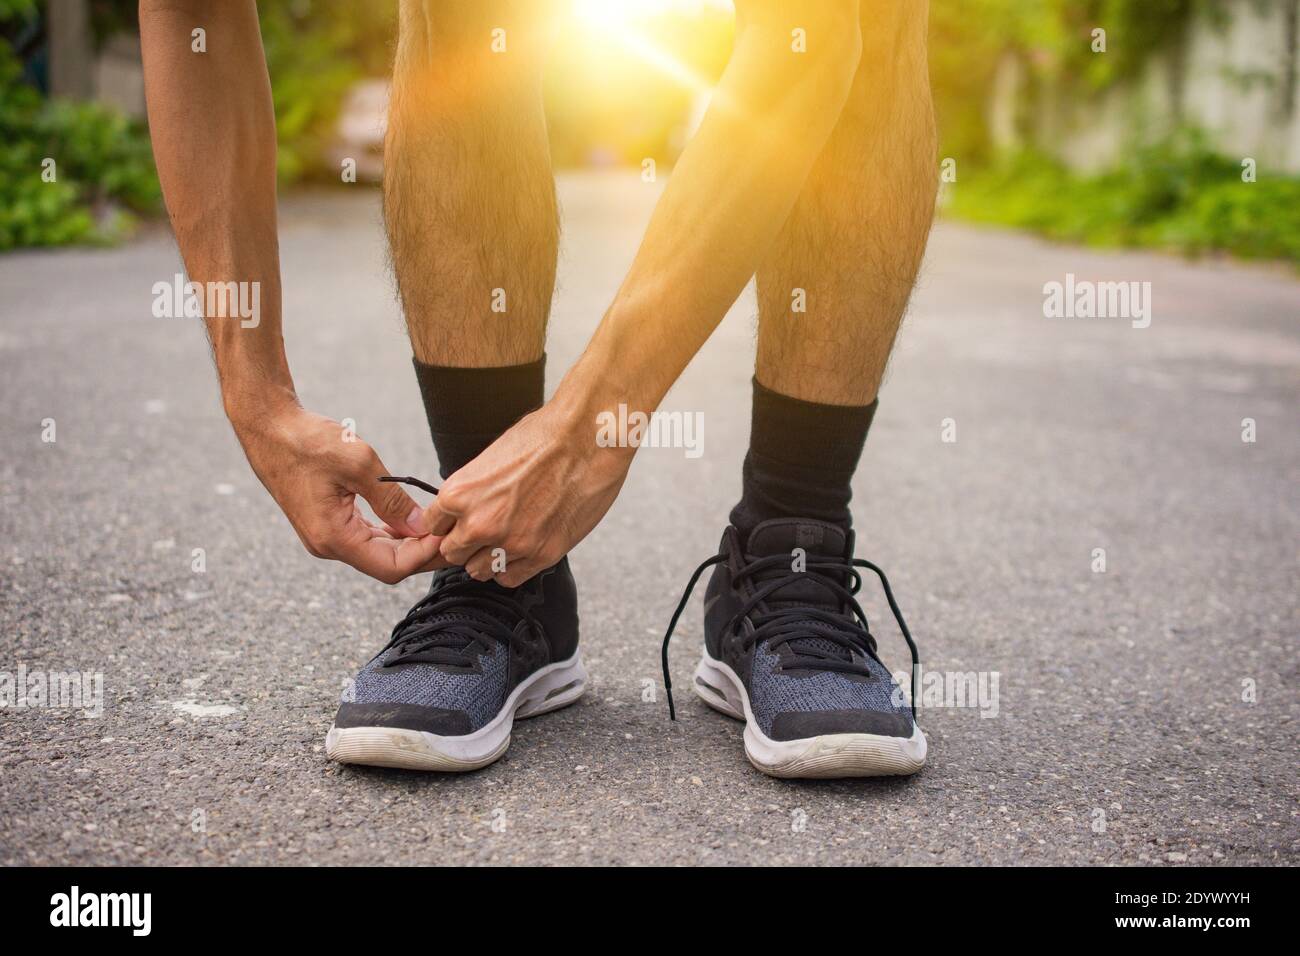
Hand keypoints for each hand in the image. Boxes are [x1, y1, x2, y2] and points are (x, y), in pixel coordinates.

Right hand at [232, 403, 447, 583]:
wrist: (269, 427)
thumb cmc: (309, 441)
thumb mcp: (360, 465)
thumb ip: (394, 501)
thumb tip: (424, 527)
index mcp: (333, 538)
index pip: (392, 567)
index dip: (424, 555)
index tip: (448, 534)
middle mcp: (328, 545)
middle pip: (387, 564)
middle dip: (422, 551)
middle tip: (453, 532)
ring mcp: (326, 537)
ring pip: (379, 552)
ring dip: (409, 542)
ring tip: (439, 525)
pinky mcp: (327, 523)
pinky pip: (367, 538)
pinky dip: (392, 532)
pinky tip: (411, 519)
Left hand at [426, 399, 633, 586]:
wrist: (588, 438)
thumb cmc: (544, 436)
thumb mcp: (491, 456)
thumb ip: (473, 489)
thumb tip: (466, 507)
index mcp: (460, 493)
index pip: (432, 527)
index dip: (446, 524)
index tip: (456, 522)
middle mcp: (480, 523)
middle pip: (452, 554)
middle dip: (464, 543)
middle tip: (483, 530)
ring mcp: (511, 542)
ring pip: (479, 571)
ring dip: (487, 558)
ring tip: (505, 539)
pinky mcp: (542, 554)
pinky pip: (510, 578)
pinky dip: (512, 567)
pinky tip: (522, 548)